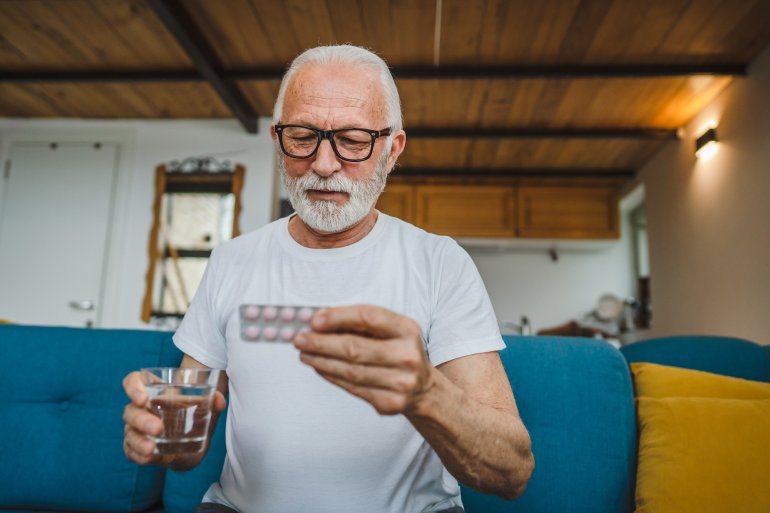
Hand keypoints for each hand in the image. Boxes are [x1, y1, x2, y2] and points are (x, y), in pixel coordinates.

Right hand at [121, 371, 225, 464]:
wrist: (192, 445)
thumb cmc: (192, 417)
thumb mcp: (204, 407)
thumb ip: (213, 400)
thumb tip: (219, 401)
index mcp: (154, 392)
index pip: (133, 381)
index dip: (133, 387)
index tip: (144, 398)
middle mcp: (141, 409)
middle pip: (130, 410)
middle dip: (142, 420)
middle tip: (159, 428)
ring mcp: (136, 430)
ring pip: (129, 433)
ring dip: (139, 441)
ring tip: (152, 448)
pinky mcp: (137, 449)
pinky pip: (131, 452)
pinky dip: (138, 455)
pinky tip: (150, 457)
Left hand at [293, 305, 435, 414]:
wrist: (424, 388)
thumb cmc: (399, 351)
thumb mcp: (391, 330)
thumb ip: (360, 324)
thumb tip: (319, 321)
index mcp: (407, 329)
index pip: (368, 317)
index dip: (338, 317)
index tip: (314, 320)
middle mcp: (407, 356)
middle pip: (355, 348)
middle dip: (321, 343)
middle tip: (299, 339)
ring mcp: (400, 382)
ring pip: (350, 371)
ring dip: (321, 361)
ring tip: (304, 353)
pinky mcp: (389, 402)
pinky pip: (352, 387)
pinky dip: (331, 376)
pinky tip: (319, 367)